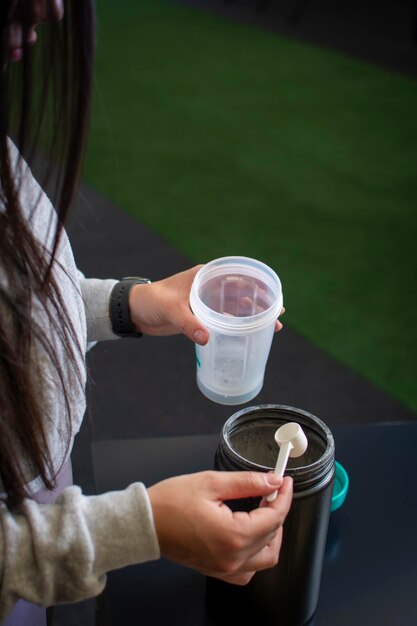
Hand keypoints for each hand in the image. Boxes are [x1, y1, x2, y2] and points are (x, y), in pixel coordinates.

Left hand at [128, 265, 284, 343]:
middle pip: (241, 293)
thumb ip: (189, 323)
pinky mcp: (201, 316)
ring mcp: (206, 302)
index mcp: (204, 276)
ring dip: (251, 317)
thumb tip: (207, 338)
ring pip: (235, 308)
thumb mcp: (171, 309)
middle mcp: (208, 287)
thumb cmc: (151, 301)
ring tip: (271, 327)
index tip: (273, 294)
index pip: (236, 276)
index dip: (256, 284)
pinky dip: (237, 327)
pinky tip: (249, 336)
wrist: (134, 312)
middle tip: (278, 314)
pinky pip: (224, 320)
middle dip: (260, 303)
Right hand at [148, 471, 292, 584]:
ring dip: (271, 534)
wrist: (145, 523)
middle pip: (272, 536)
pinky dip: (256, 553)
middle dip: (277, 511)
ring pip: (265, 558)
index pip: (274, 517)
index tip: (284, 481)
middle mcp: (232, 557)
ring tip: (263, 511)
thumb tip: (272, 482)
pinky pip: (248, 569)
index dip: (283, 496)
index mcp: (232, 535)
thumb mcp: (211, 482)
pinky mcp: (217, 570)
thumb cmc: (170, 502)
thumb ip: (247, 482)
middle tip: (271, 491)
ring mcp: (224, 567)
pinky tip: (249, 534)